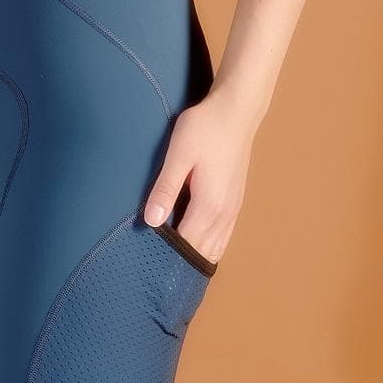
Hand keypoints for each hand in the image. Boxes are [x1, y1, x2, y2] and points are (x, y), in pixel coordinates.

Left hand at [140, 86, 254, 267]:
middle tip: (154, 272)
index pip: (186, 246)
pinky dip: (208, 246)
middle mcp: (224, 214)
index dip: (166, 257)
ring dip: (195, 256)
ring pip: (214, 248)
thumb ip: (165, 189)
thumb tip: (151, 221)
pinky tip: (194, 245)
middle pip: (201, 252)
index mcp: (208, 206)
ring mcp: (232, 209)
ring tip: (171, 264)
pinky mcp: (234, 201)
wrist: (236, 111)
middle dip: (180, 263)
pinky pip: (222, 236)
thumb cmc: (205, 128)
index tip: (146, 265)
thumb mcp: (178, 155)